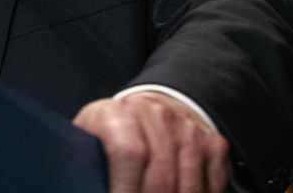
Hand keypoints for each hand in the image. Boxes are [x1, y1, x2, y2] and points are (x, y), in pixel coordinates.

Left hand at [73, 92, 229, 192]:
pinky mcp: (213, 143)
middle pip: (161, 179)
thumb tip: (79, 185)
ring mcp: (188, 129)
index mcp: (118, 112)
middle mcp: (157, 115)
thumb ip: (83, 161)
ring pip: (188, 187)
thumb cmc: (114, 132)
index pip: (129, 154)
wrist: (152, 108)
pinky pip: (212, 187)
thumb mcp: (90, 137)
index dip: (124, 190)